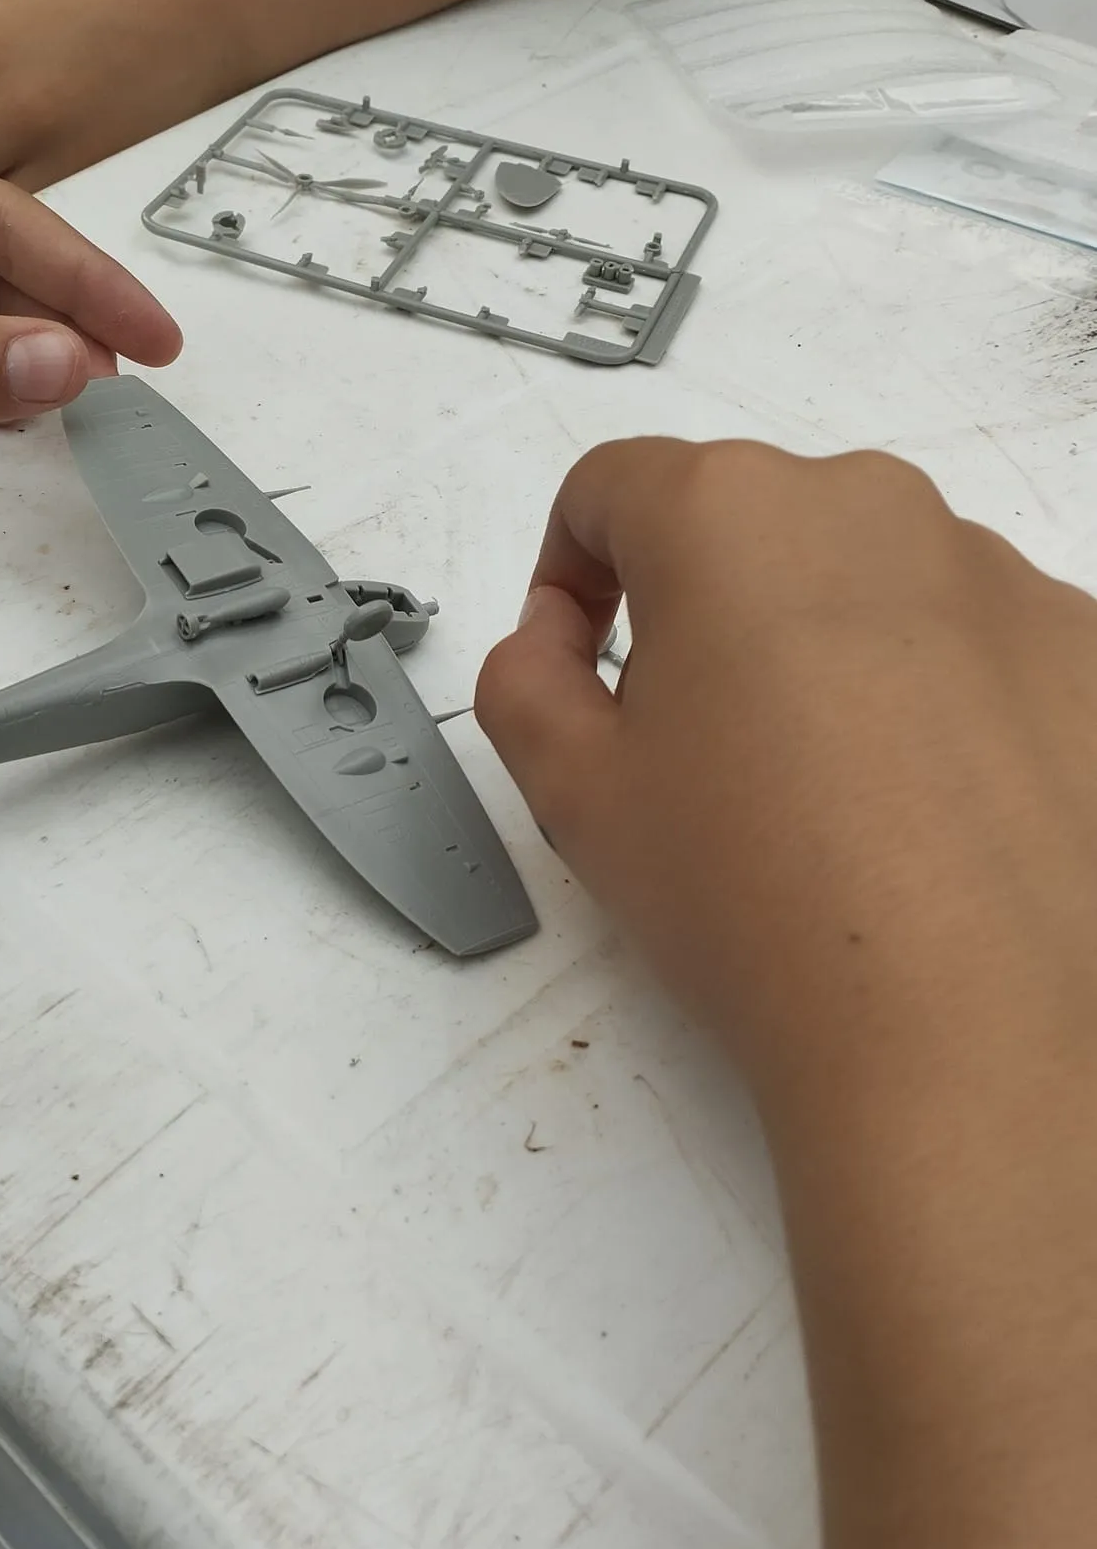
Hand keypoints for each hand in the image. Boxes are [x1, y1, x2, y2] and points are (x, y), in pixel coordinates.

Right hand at [480, 443, 1096, 1548]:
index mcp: (749, 521)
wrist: (1002, 1061)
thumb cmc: (766, 929)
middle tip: (667, 788)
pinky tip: (929, 888)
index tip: (568, 687)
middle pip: (759, 541)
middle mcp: (899, 527)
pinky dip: (947, 757)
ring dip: (826, 704)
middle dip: (696, 641)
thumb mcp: (585, 817)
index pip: (617, 487)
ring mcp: (1028, 607)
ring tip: (803, 865)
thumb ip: (530, 718)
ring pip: (889, 619)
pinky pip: (998, 691)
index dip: (568, 584)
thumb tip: (521, 676)